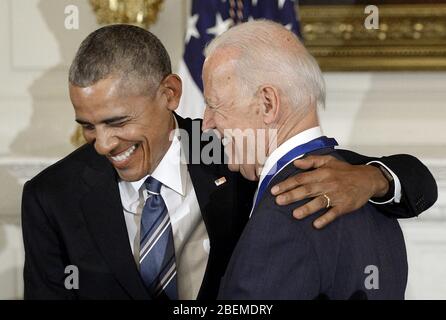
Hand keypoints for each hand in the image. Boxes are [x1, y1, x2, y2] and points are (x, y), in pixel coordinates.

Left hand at [270, 155, 388, 228]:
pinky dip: (326, 219)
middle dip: (292, 196)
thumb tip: (296, 162)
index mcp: (321, 173)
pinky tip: (316, 224)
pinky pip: (334, 213)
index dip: (287, 184)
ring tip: (295, 214)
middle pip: (307, 190)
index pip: (301, 179)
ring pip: (319, 202)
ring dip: (307, 208)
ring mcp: (336, 195)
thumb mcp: (329, 160)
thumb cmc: (345, 171)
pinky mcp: (345, 206)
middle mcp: (327, 184)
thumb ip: (311, 161)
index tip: (274, 190)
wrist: (368, 179)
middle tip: (278, 201)